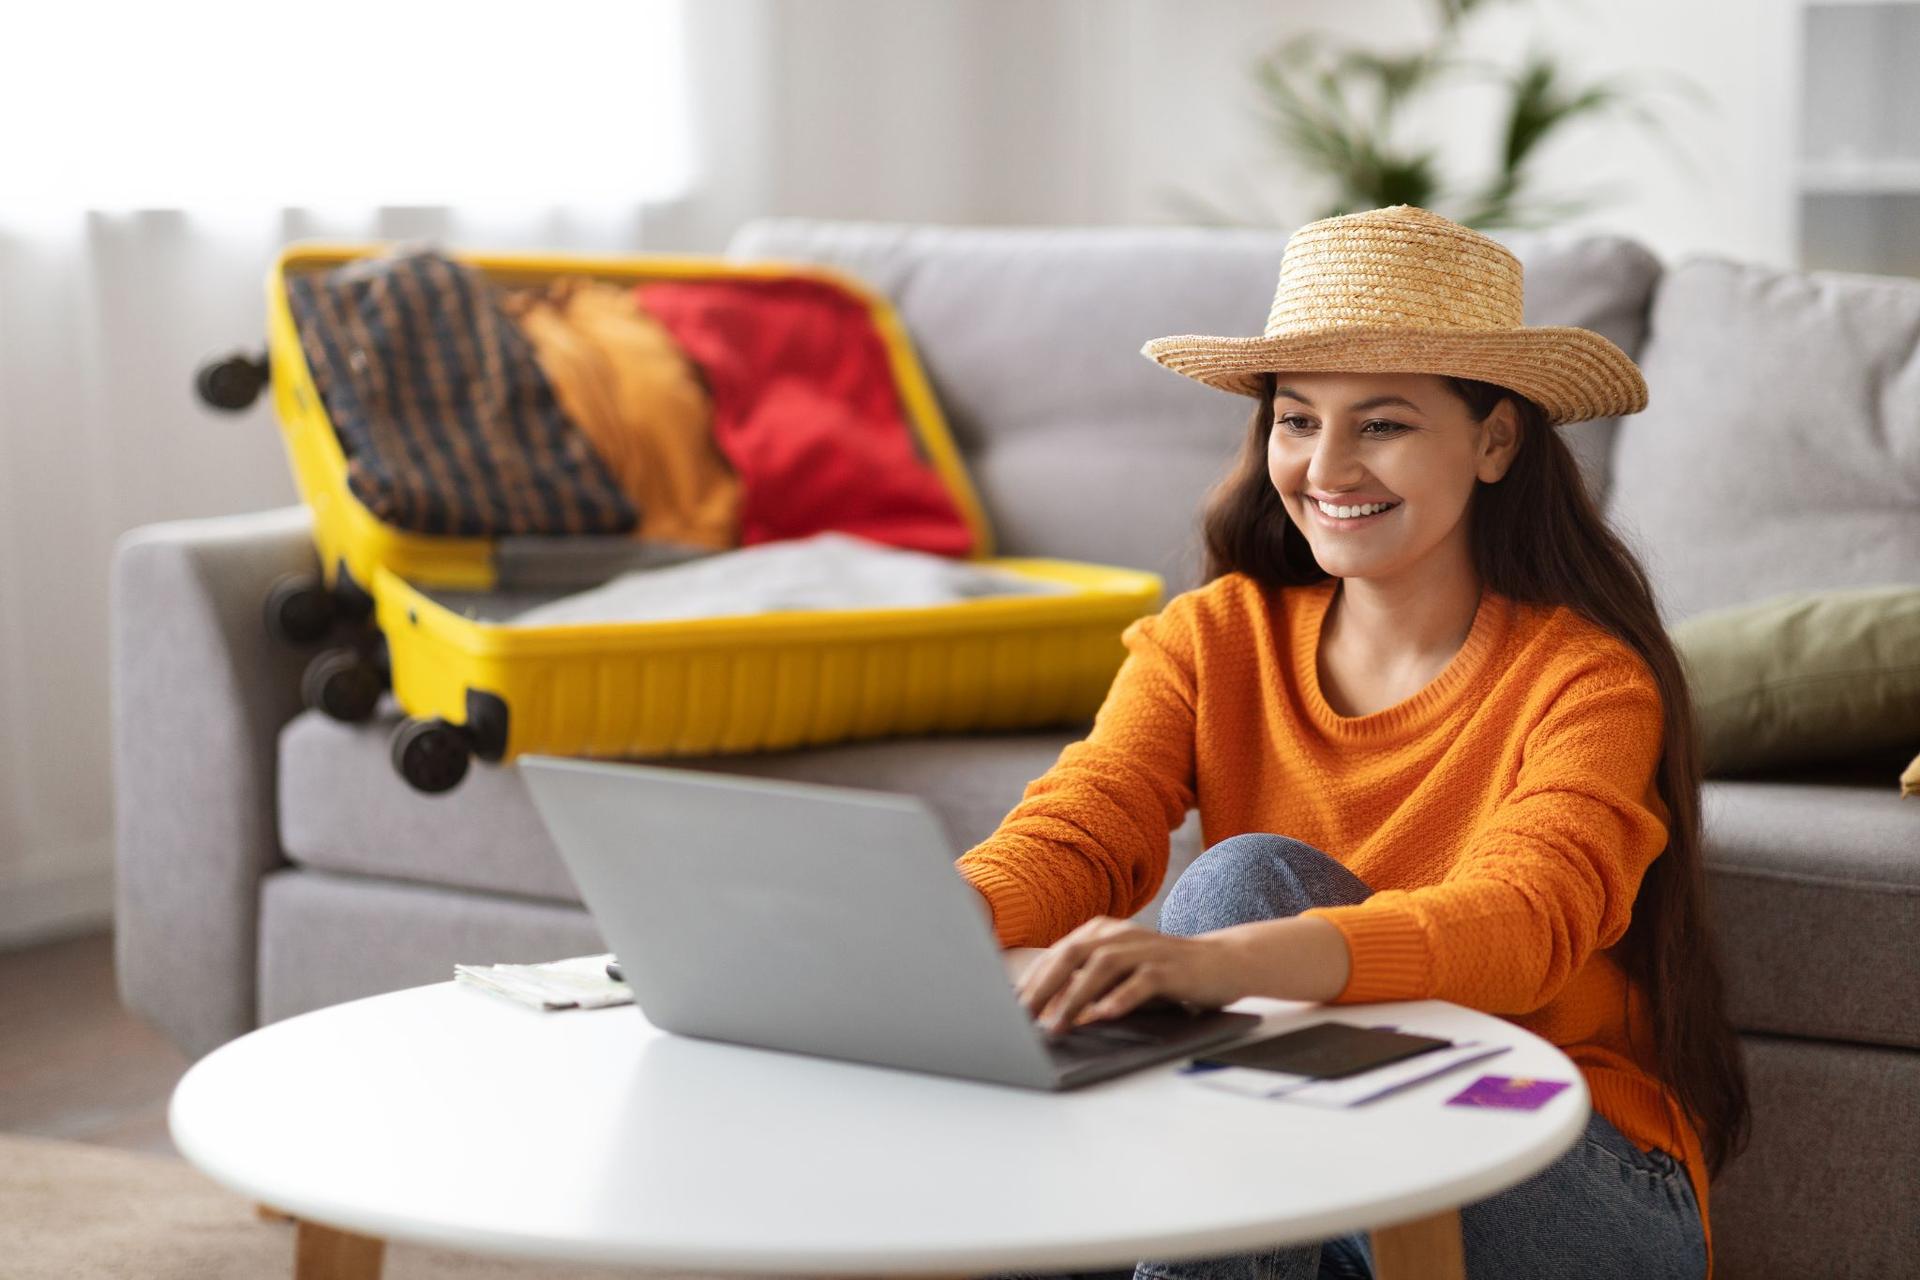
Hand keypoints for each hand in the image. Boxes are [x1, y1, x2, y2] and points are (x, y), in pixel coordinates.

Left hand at [1014, 915, 1247, 1033]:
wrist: (1222, 963)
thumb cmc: (1164, 973)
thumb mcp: (1120, 974)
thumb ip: (1086, 983)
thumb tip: (1044, 1009)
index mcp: (1103, 932)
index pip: (1058, 954)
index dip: (1032, 980)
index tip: (1010, 1007)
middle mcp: (1120, 935)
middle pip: (1072, 955)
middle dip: (1043, 987)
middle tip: (1021, 1016)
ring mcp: (1145, 949)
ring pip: (1101, 967)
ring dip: (1075, 997)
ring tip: (1057, 1025)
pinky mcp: (1169, 968)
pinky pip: (1140, 982)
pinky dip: (1119, 998)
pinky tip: (1101, 1016)